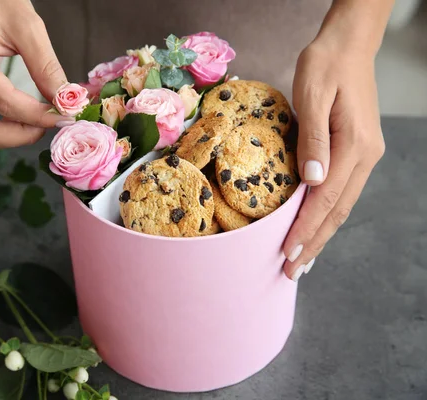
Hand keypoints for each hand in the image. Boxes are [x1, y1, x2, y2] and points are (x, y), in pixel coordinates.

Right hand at [0, 0, 71, 149]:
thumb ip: (46, 67)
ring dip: (12, 135)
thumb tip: (66, 103)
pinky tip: (28, 115)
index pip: (3, 103)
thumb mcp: (29, 28)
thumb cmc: (0, 1)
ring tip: (40, 119)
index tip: (65, 116)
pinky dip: (6, 127)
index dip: (37, 116)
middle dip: (19, 136)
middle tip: (50, 123)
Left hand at [283, 37, 385, 280]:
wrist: (347, 45)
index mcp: (354, 145)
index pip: (326, 200)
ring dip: (321, 234)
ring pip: (341, 205)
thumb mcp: (312, 95)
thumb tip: (312, 182)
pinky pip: (341, 192)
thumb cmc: (325, 64)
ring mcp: (365, 155)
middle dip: (314, 243)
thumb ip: (312, 139)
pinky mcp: (358, 151)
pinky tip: (315, 227)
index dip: (306, 230)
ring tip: (301, 260)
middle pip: (337, 211)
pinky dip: (326, 215)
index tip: (287, 255)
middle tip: (291, 272)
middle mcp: (365, 156)